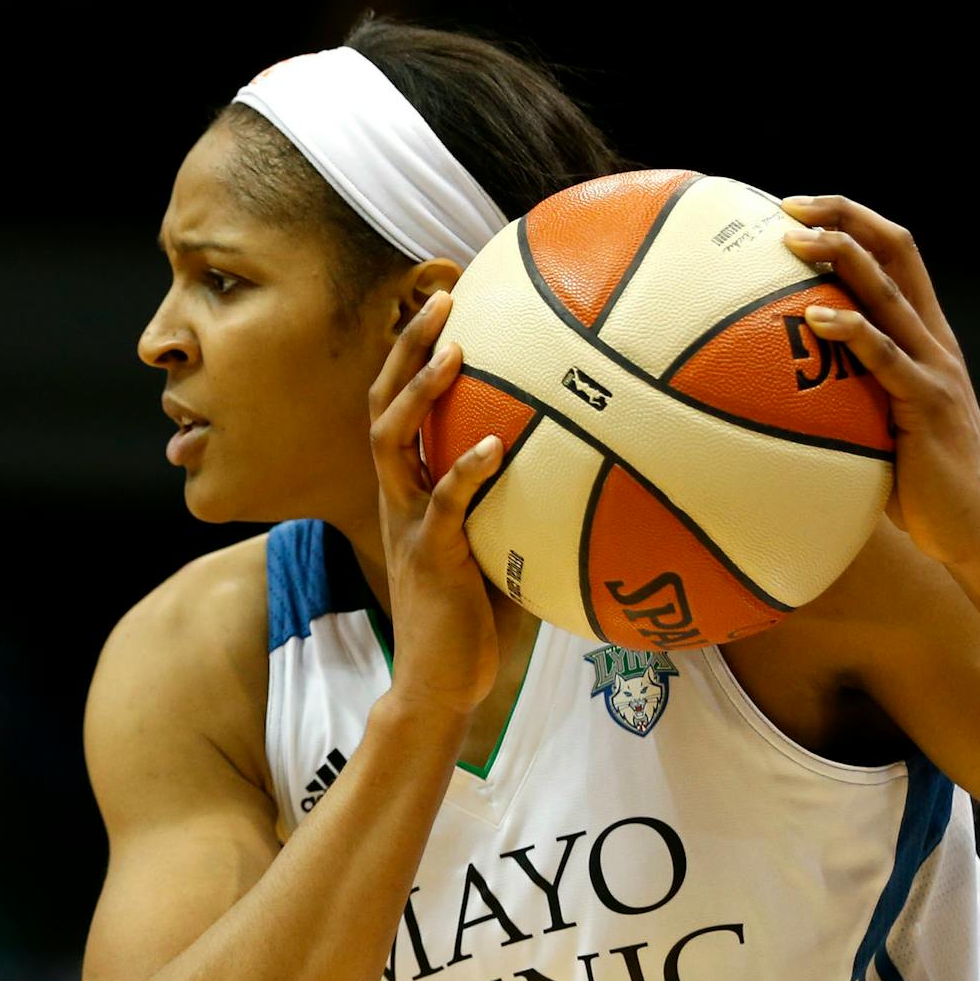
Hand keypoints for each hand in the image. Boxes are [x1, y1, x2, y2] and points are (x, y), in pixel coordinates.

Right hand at [367, 290, 505, 718]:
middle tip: (443, 297)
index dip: (412, 354)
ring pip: (393, 440)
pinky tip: (499, 446)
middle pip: (383, 403)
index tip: (448, 303)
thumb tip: (596, 467)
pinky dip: (466, 471)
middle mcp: (400, 496)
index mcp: (411, 490)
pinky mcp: (430, 556)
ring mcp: (409, 522)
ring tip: (453, 351)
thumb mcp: (502, 547)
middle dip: (406, 346)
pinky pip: (442, 503)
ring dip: (420, 391)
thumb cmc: (476, 621)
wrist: (441, 683)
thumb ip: (527, 504)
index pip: (398, 407)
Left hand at [780, 195, 979, 568]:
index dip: (854, 223)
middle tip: (788, 205)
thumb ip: (848, 398)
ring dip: (841, 257)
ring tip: (793, 239)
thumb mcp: (879, 429)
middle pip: (897, 252)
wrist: (979, 533)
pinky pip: (883, 357)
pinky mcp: (926, 404)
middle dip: (844, 217)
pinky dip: (849, 329)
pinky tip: (813, 315)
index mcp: (927, 339)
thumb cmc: (921, 489)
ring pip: (889, 292)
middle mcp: (936, 341)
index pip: (897, 257)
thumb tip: (780, 397)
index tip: (799, 211)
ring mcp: (934, 369)